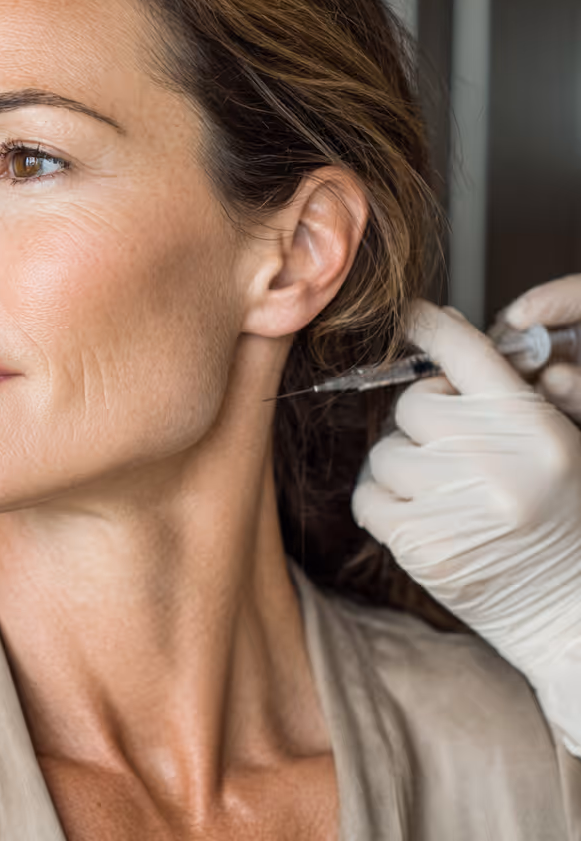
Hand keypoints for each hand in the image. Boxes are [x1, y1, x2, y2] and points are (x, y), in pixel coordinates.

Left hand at [353, 300, 580, 752]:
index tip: (411, 316)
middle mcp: (491, 460)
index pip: (465, 353)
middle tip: (454, 446)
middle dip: (426, 420)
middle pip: (412, 405)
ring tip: (446, 490)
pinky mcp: (417, 544)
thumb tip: (447, 329)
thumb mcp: (558, 444)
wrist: (569, 611)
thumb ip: (505, 393)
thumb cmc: (563, 519)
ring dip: (405, 464)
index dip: (431, 327)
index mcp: (532, 427)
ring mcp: (450, 504)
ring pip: (385, 452)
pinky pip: (367, 495)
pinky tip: (422, 514)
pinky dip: (383, 501)